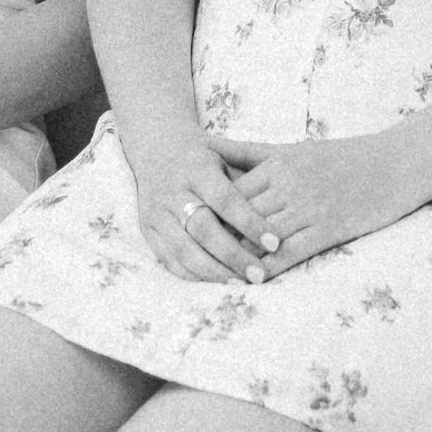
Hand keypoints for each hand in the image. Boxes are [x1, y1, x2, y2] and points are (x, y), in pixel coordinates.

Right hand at [123, 128, 273, 287]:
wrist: (156, 147)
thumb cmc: (204, 156)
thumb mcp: (226, 153)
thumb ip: (250, 177)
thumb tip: (284, 206)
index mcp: (196, 168)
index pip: (225, 200)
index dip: (250, 223)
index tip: (275, 242)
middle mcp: (173, 190)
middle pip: (203, 229)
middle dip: (233, 255)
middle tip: (260, 274)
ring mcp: (157, 212)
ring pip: (184, 249)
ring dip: (214, 271)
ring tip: (242, 283)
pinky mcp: (147, 230)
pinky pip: (169, 260)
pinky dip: (193, 275)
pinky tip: (218, 282)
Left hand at [211, 135, 408, 273]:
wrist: (396, 163)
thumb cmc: (343, 156)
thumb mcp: (295, 147)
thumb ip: (251, 152)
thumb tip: (208, 146)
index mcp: (279, 164)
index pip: (231, 193)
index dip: (209, 213)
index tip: (188, 229)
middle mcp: (290, 185)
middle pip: (240, 217)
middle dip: (217, 239)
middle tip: (192, 259)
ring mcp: (310, 208)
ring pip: (261, 238)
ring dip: (238, 259)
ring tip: (215, 276)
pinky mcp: (329, 229)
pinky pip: (291, 253)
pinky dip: (270, 269)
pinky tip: (255, 282)